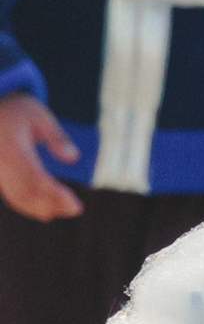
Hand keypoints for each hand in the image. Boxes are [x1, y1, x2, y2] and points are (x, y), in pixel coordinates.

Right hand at [0, 93, 81, 221]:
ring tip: (67, 209)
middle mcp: (1, 161)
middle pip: (26, 191)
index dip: (53, 193)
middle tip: (76, 208)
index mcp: (12, 145)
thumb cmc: (17, 112)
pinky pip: (12, 195)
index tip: (74, 202)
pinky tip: (48, 212)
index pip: (33, 176)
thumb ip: (57, 136)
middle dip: (52, 203)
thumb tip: (74, 157)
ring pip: (18, 197)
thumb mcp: (39, 115)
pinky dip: (30, 206)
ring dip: (42, 208)